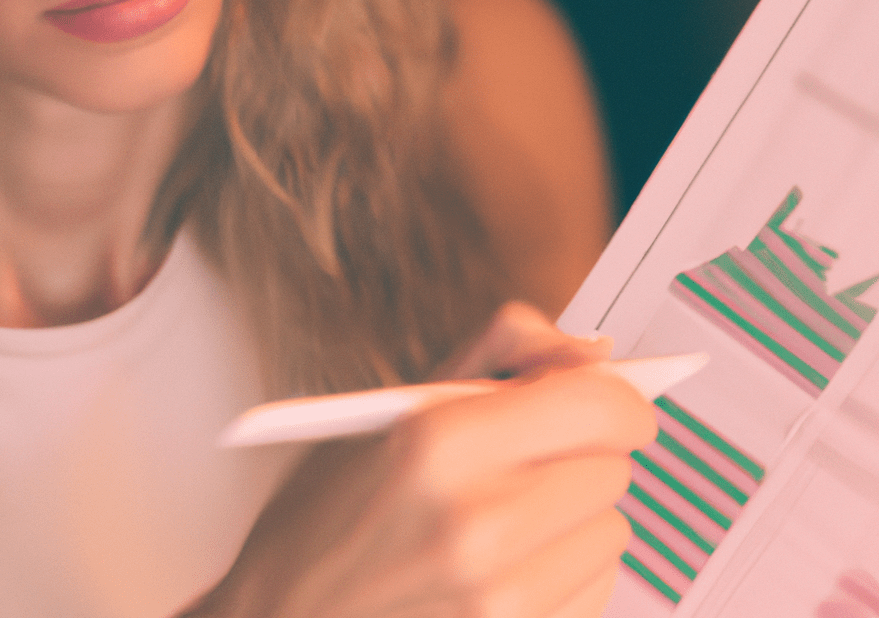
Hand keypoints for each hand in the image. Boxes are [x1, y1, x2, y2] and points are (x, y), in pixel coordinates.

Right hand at [187, 302, 655, 617]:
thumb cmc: (328, 511)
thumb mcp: (395, 406)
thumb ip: (500, 352)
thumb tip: (592, 351)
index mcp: (442, 441)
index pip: (600, 406)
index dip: (617, 394)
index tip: (606, 397)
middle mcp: (478, 523)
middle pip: (614, 465)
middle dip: (578, 450)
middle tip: (522, 457)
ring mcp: (501, 599)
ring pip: (614, 529)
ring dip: (574, 515)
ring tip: (503, 514)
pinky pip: (597, 589)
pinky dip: (565, 568)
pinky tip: (507, 563)